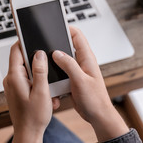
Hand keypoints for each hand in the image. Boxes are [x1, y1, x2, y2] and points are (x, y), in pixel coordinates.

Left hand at [3, 42, 59, 142]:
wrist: (28, 134)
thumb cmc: (34, 117)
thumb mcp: (42, 92)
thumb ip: (40, 71)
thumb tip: (39, 54)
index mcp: (14, 77)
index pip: (15, 51)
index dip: (24, 41)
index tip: (32, 35)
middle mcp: (10, 80)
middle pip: (23, 60)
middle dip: (38, 64)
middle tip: (48, 72)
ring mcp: (13, 86)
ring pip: (27, 71)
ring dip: (40, 77)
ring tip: (47, 91)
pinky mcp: (16, 91)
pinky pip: (28, 80)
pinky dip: (38, 84)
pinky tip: (45, 96)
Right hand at [52, 26, 128, 141]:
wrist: (98, 116)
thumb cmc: (95, 100)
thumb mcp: (80, 81)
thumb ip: (69, 65)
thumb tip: (57, 53)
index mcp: (87, 59)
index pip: (77, 36)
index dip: (66, 28)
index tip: (54, 26)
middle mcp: (82, 62)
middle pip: (68, 45)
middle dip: (57, 42)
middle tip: (44, 41)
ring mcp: (78, 71)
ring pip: (63, 59)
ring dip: (55, 59)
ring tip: (45, 58)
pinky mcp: (73, 79)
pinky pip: (62, 71)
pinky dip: (55, 71)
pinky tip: (49, 74)